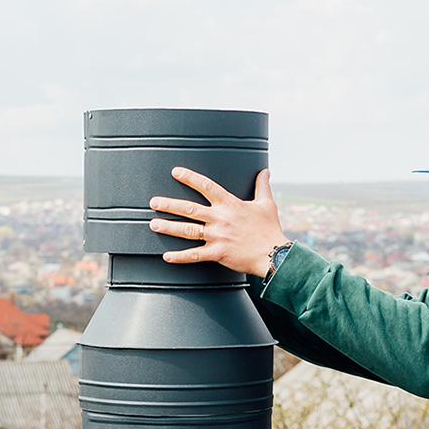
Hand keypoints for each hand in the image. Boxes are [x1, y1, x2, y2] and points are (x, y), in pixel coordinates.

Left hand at [149, 167, 286, 276]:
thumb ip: (262, 186)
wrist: (274, 254)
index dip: (190, 178)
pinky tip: (167, 256)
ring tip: (153, 224)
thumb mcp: (267, 204)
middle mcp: (220, 218)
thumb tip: (265, 171)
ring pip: (187, 230)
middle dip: (169, 205)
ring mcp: (218, 237)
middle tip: (153, 202)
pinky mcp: (218, 253)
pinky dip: (180, 257)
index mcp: (230, 204)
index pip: (206, 186)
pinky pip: (195, 255)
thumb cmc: (270, 229)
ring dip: (168, 227)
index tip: (175, 172)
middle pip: (189, 209)